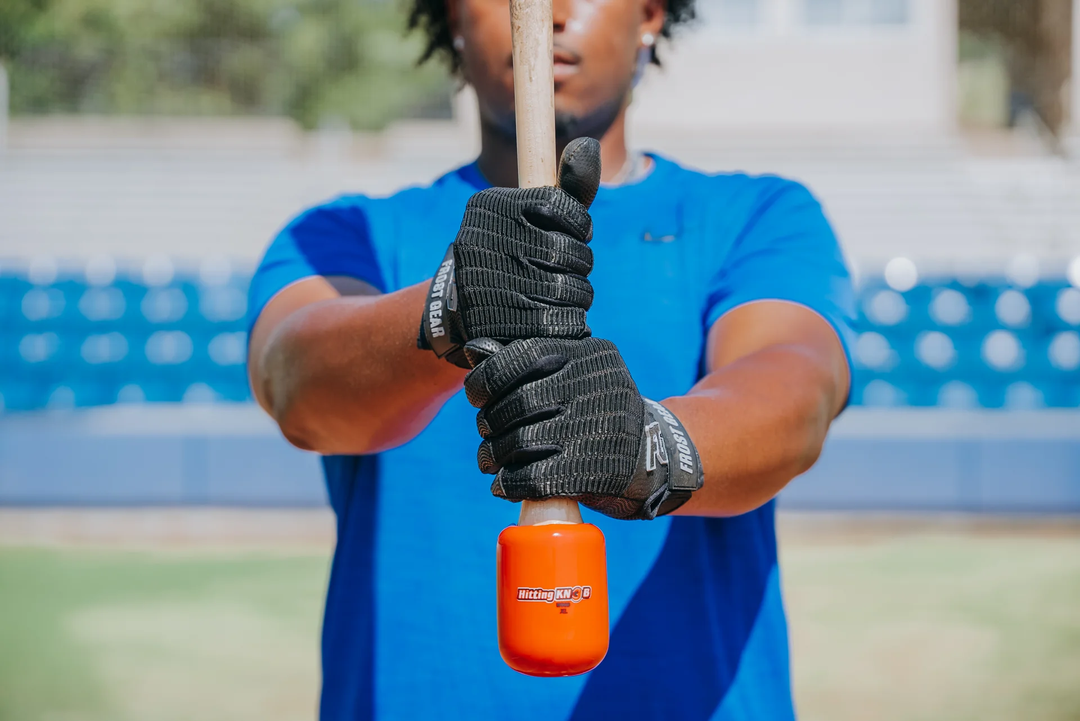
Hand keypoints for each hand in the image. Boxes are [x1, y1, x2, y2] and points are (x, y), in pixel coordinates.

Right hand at [418, 137, 601, 367]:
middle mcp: (483, 242)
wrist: (460, 308)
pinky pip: (562, 323)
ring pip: (573, 291)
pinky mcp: (500, 327)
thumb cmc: (511, 252)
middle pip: (573, 253)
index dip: (578, 226)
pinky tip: (551, 316)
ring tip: (556, 293)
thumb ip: (567, 187)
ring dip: (576, 296)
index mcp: (491, 208)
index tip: (569, 234)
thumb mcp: (533, 214)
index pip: (564, 209)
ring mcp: (488, 287)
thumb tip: (588, 146)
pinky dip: (568, 322)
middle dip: (579, 263)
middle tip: (561, 268)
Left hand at [462, 337, 703, 519]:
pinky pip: (532, 478)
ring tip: (490, 460)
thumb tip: (473, 350)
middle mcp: (595, 387)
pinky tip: (503, 485)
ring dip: (494, 455)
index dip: (487, 378)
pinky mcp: (594, 471)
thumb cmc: (598, 412)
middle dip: (489, 421)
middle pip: (517, 402)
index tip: (478, 394)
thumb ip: (530, 362)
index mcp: (590, 354)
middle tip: (486, 432)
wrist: (654, 459)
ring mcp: (596, 430)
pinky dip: (509, 484)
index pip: (521, 356)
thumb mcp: (578, 374)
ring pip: (520, 441)